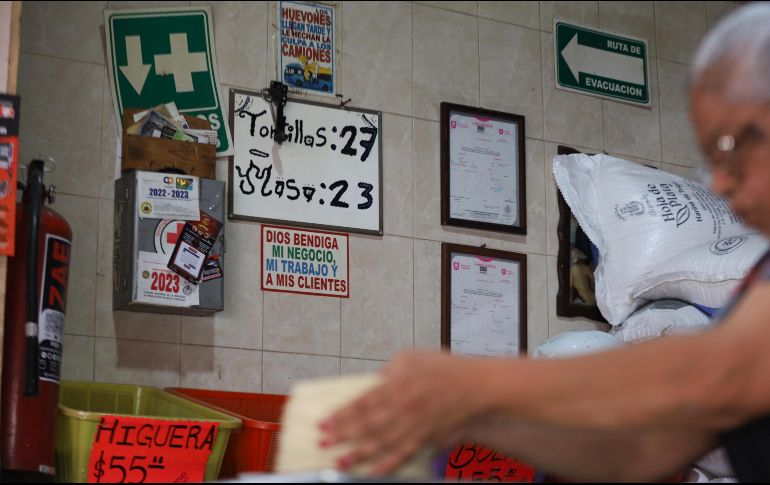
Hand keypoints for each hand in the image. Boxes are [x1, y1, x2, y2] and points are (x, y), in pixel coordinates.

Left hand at [318, 351, 494, 475]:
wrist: (476, 385)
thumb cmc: (444, 368)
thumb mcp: (411, 357)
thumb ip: (388, 371)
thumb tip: (372, 384)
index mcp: (397, 384)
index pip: (362, 402)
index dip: (341, 414)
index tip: (323, 422)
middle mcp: (404, 406)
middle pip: (367, 424)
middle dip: (343, 434)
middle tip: (323, 442)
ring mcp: (415, 424)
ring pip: (382, 442)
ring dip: (359, 453)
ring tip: (340, 461)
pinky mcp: (426, 436)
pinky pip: (403, 454)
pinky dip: (387, 464)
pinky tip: (372, 471)